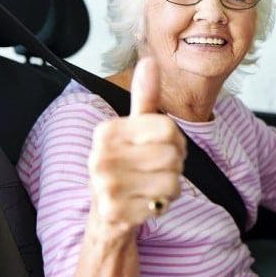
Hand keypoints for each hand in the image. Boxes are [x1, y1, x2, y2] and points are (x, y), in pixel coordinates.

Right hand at [87, 58, 185, 232]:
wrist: (107, 215)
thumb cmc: (126, 166)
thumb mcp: (135, 130)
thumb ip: (144, 97)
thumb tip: (149, 60)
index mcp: (106, 132)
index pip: (168, 128)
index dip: (176, 140)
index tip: (162, 147)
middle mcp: (99, 157)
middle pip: (172, 155)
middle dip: (175, 165)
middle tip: (157, 170)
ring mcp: (105, 187)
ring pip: (171, 180)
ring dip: (170, 186)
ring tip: (151, 186)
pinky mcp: (114, 213)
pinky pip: (162, 203)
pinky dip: (162, 204)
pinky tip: (145, 203)